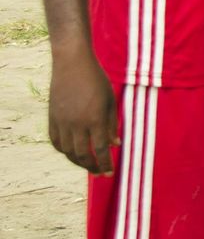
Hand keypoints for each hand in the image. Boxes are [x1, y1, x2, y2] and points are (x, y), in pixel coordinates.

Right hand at [48, 59, 117, 173]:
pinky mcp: (52, 118)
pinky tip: (72, 153)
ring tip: (88, 164)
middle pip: (82, 154)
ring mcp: (62, 121)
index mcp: (95, 119)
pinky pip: (56, 141)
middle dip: (92, 167)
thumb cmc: (97, 80)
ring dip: (78, 161)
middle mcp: (77, 123)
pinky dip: (64, 150)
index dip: (105, 164)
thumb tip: (116, 145)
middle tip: (100, 173)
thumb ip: (112, 124)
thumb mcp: (110, 101)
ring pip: (67, 151)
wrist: (72, 64)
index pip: (101, 149)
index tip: (109, 174)